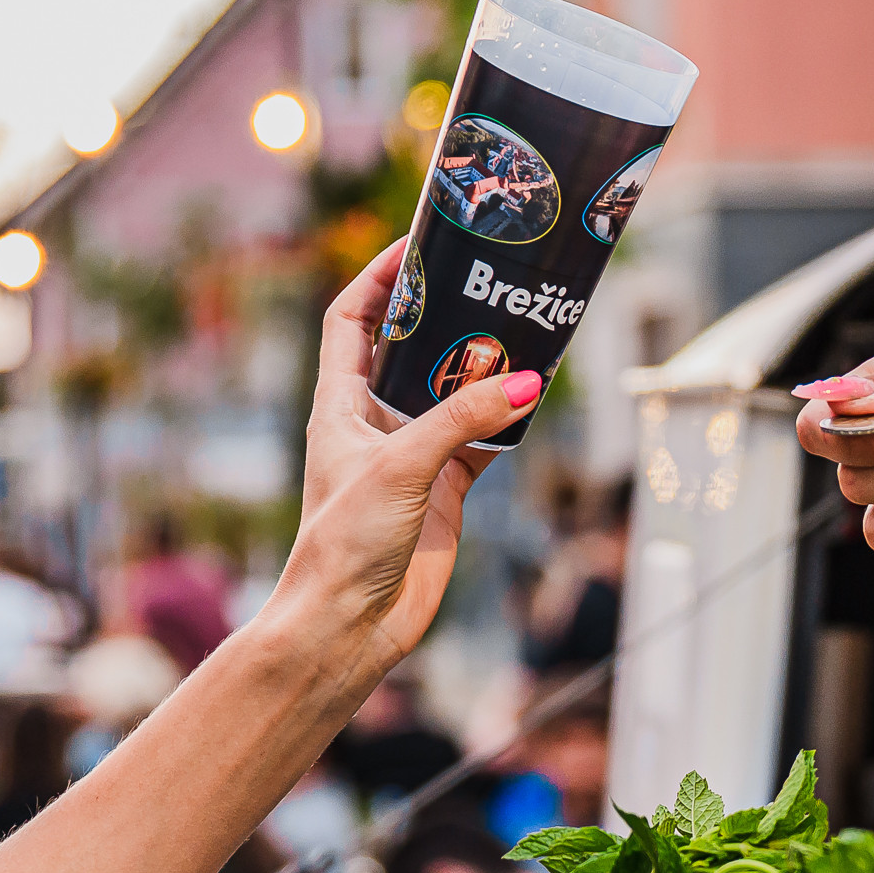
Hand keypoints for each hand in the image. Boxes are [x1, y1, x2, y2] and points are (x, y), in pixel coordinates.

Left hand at [273, 238, 542, 670]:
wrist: (347, 627)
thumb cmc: (343, 545)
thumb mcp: (403, 466)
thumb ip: (464, 419)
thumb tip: (527, 381)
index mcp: (339, 404)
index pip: (352, 319)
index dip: (381, 279)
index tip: (419, 245)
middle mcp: (373, 422)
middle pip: (411, 348)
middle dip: (446, 316)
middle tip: (489, 281)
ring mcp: (411, 456)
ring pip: (454, 393)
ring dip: (486, 367)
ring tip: (523, 328)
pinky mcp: (443, 490)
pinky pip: (483, 440)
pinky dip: (508, 420)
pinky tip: (535, 398)